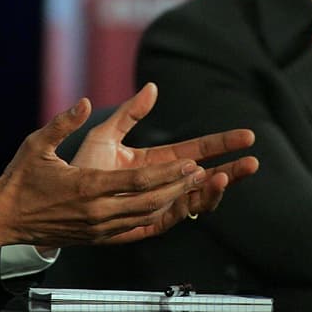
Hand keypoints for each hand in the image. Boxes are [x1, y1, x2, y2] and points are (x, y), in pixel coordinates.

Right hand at [0, 90, 253, 248]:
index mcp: (86, 188)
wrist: (4, 218)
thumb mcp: (38, 143)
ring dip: (173, 203)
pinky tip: (170, 209)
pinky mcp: (96, 239)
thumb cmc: (21, 177)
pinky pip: (134, 232)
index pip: (137, 181)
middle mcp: (97, 213)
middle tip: (206, 174)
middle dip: (180, 188)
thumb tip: (84, 101)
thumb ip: (64, 122)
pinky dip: (155, 220)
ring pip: (146, 218)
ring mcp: (98, 229)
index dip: (168, 174)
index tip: (192, 163)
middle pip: (150, 201)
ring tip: (195, 189)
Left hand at [71, 82, 258, 226]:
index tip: (246, 137)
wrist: (58, 197)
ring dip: (214, 188)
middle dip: (230, 170)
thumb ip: (130, 113)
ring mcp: (156, 204)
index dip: (221, 144)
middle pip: (204, 177)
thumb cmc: (80, 167)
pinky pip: (174, 216)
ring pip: (195, 199)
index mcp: (155, 163)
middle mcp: (160, 184)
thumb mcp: (106, 134)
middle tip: (253, 162)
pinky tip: (202, 188)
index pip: (195, 152)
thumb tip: (153, 87)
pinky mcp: (146, 224)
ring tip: (226, 174)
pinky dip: (190, 204)